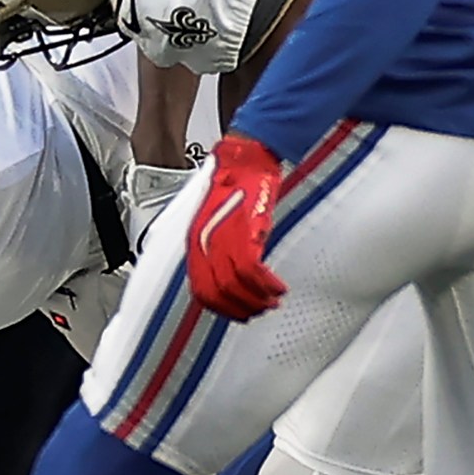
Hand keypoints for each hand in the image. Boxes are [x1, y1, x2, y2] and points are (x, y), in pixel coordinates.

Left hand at [185, 135, 288, 319]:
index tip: (236, 314)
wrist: (244, 160)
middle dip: (241, 309)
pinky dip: (267, 285)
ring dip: (257, 299)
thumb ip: (216, 249)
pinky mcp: (245, 234)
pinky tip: (278, 288)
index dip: (220, 308)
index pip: (201, 292)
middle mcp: (205, 245)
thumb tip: (226, 273)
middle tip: (258, 311)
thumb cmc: (233, 185)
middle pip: (219, 294)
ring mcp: (224, 240)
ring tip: (272, 301)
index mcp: (195, 244)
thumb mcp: (215, 222)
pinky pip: (254, 272)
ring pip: (236, 287)